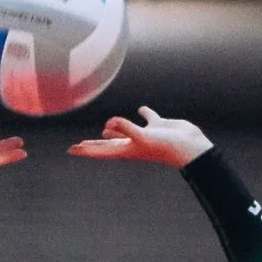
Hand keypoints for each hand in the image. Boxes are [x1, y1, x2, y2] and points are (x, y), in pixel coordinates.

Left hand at [69, 106, 208, 166]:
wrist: (189, 147)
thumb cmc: (166, 146)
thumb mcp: (142, 137)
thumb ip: (125, 128)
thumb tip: (109, 122)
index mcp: (127, 150)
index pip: (101, 150)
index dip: (86, 150)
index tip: (71, 150)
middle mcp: (133, 143)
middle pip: (108, 144)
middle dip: (93, 144)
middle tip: (79, 144)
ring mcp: (145, 135)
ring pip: (125, 132)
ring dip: (114, 130)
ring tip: (104, 129)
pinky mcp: (157, 126)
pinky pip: (147, 118)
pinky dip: (142, 113)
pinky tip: (139, 110)